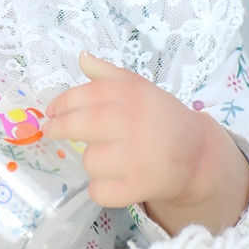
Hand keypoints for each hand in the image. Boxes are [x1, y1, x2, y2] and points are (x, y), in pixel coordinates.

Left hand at [43, 53, 248, 234]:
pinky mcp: (142, 185)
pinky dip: (100, 189)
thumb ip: (109, 75)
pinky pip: (101, 191)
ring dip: (91, 161)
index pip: (88, 93)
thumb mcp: (140, 89)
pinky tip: (110, 181)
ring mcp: (139, 156)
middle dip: (60, 128)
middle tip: (50, 131)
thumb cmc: (162, 118)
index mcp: (133, 96)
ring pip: (91, 161)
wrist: (198, 154)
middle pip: (83, 125)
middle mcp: (135, 122)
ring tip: (106, 158)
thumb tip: (82, 57)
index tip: (50, 111)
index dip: (63, 102)